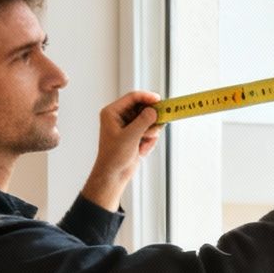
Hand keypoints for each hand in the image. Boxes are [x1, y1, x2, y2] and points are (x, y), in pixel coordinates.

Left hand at [81, 90, 161, 212]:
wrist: (113, 175)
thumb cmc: (114, 156)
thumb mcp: (130, 137)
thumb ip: (143, 121)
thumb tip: (154, 111)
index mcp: (112, 112)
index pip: (132, 97)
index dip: (147, 97)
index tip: (159, 100)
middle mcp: (120, 116)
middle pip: (143, 108)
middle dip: (151, 118)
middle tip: (160, 122)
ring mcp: (128, 125)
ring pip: (148, 120)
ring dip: (150, 132)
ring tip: (144, 143)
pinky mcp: (135, 134)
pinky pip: (149, 130)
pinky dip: (149, 140)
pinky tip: (141, 151)